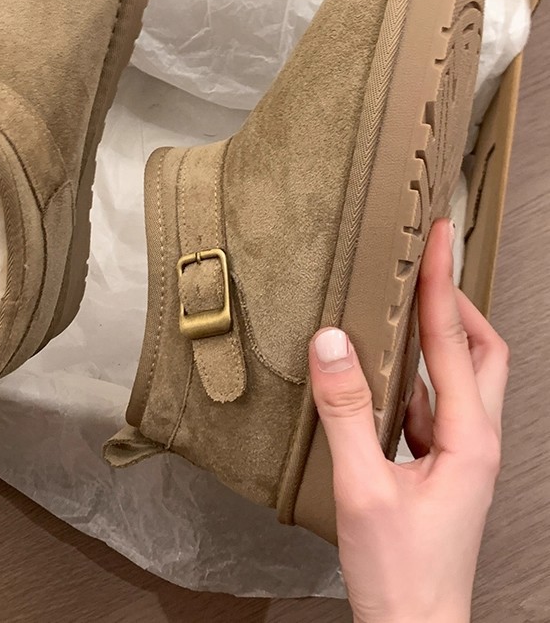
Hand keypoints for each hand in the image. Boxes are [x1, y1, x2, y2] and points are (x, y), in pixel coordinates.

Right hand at [309, 219, 508, 622]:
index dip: (443, 283)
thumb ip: (345, 412)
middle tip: (430, 266)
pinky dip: (410, 378)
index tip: (439, 238)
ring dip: (433, 339)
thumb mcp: (362, 488)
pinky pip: (430, 406)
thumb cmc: (400, 576)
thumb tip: (332, 343)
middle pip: (482, 353)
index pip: (455, 341)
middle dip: (457, 305)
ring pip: (458, 379)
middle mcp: (473, 440)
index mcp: (468, 438)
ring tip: (398, 308)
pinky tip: (378, 377)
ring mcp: (458, 456)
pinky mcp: (438, 469)